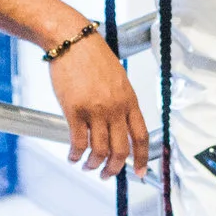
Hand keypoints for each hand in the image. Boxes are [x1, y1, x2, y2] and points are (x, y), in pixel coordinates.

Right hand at [48, 34, 148, 179]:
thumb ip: (122, 102)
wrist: (73, 41)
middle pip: (121, 150)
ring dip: (93, 165)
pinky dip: (75, 155)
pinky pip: (78, 142)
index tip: (139, 172)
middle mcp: (115, 108)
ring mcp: (95, 111)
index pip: (141, 137)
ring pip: (99, 151)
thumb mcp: (118, 79)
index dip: (142, 159)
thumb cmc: (93, 57)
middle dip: (114, 169)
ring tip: (88, 166)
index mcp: (129, 100)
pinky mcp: (75, 111)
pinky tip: (73, 156)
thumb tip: (121, 126)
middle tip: (107, 174)